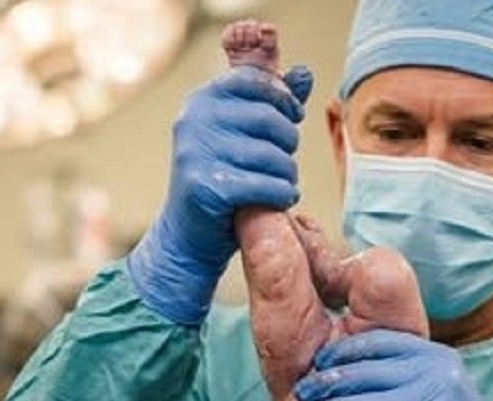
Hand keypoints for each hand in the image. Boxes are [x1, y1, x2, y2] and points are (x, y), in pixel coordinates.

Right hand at [128, 64, 313, 324]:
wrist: (188, 236)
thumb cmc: (223, 181)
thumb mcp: (244, 136)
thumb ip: (273, 103)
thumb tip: (304, 73)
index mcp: (202, 100)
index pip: (255, 81)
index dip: (283, 99)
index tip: (292, 118)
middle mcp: (194, 120)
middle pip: (270, 119)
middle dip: (288, 145)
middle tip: (283, 163)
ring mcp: (196, 154)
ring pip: (273, 156)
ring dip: (288, 175)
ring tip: (281, 184)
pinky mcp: (206, 188)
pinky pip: (267, 185)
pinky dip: (283, 195)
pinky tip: (281, 201)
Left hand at [294, 330, 492, 400]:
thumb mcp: (436, 390)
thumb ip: (402, 374)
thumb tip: (344, 367)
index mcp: (436, 355)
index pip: (376, 342)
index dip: (340, 353)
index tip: (317, 366)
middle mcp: (437, 373)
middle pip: (365, 371)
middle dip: (326, 382)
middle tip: (302, 393)